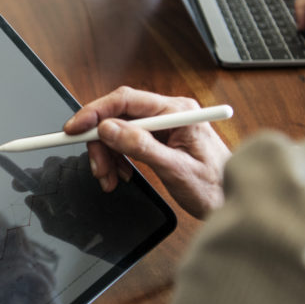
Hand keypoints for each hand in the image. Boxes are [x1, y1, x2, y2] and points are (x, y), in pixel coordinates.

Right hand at [64, 87, 231, 219]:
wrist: (230, 203)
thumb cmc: (214, 187)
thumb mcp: (176, 169)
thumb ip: (141, 147)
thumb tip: (108, 129)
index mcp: (178, 111)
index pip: (126, 101)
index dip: (95, 113)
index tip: (74, 128)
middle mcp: (169, 113)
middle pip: (118, 116)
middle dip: (101, 143)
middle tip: (98, 169)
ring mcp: (163, 126)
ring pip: (117, 131)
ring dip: (107, 156)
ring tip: (110, 179)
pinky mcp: (158, 139)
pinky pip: (126, 143)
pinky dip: (116, 160)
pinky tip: (120, 176)